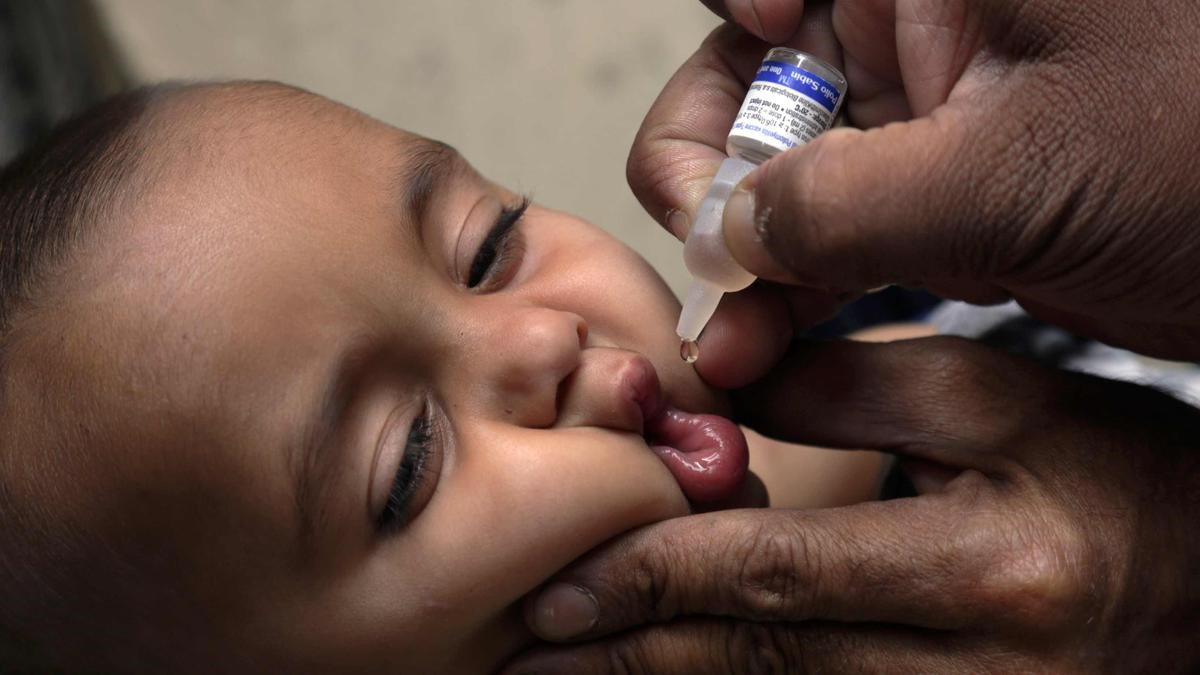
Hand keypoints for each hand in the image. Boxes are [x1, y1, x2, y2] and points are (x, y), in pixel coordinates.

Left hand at [506, 337, 1199, 672]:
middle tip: (525, 650)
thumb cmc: (1122, 479)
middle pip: (759, 663)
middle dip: (629, 654)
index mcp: (984, 573)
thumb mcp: (1006, 400)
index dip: (655, 578)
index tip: (559, 584)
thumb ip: (852, 389)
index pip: (777, 577)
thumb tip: (714, 400)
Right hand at [630, 1, 1199, 360]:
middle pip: (753, 81)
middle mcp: (920, 26)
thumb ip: (849, 204)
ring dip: (747, 261)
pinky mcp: (941, 198)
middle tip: (715, 270)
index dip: (738, 32)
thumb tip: (730, 233)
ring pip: (786, 173)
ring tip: (732, 347)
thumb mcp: (1020, 179)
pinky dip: (797, 293)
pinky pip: (836, 236)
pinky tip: (769, 349)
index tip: (735, 133)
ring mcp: (929, 117)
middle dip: (716, 181)